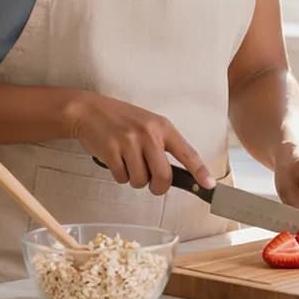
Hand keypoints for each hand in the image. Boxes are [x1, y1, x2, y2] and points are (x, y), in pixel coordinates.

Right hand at [69, 91, 213, 195]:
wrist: (89, 111)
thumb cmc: (120, 119)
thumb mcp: (147, 124)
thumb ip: (162, 144)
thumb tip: (174, 174)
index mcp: (162, 126)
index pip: (187, 152)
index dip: (200, 171)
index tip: (209, 185)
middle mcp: (149, 134)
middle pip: (163, 177)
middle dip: (158, 187)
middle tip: (152, 184)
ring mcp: (129, 142)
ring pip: (140, 180)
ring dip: (134, 179)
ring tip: (128, 162)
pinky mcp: (112, 151)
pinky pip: (122, 178)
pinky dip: (119, 175)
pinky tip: (115, 159)